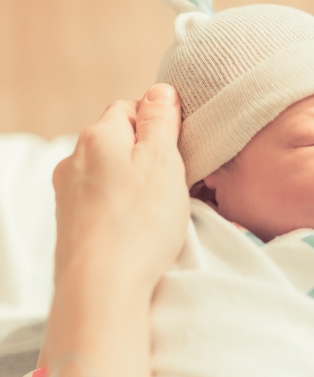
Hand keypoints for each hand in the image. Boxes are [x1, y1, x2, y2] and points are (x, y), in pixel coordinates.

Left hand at [52, 84, 188, 297]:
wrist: (102, 285)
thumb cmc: (139, 223)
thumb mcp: (163, 161)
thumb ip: (161, 122)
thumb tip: (161, 91)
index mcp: (98, 136)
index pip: (130, 109)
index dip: (158, 123)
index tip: (180, 146)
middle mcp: (76, 160)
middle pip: (117, 142)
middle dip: (146, 155)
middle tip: (175, 180)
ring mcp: (69, 194)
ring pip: (109, 174)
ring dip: (134, 184)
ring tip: (159, 210)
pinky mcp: (72, 224)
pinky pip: (102, 203)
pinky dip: (122, 209)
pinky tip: (138, 229)